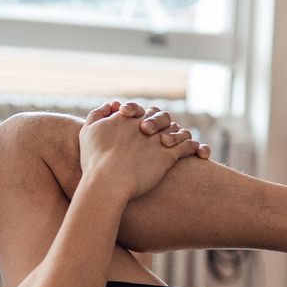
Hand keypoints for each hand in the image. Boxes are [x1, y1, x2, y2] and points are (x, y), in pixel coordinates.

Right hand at [78, 101, 204, 198]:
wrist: (107, 181)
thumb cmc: (94, 160)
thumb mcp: (88, 131)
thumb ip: (98, 114)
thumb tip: (112, 105)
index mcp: (128, 118)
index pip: (141, 111)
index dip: (143, 117)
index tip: (142, 128)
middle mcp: (145, 125)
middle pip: (161, 117)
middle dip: (162, 123)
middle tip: (160, 135)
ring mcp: (158, 139)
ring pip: (177, 130)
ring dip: (180, 134)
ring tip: (182, 142)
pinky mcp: (169, 155)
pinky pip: (187, 146)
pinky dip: (194, 147)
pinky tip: (198, 153)